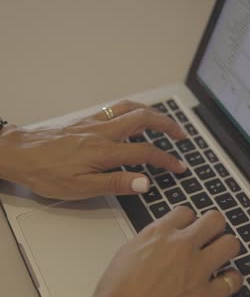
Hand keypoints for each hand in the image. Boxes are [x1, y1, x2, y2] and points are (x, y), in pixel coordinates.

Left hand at [0, 100, 186, 199]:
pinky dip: (133, 110)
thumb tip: (144, 182)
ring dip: (152, 114)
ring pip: (131, 109)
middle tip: (181, 135)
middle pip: (144, 119)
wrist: (21, 154)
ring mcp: (95, 123)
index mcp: (105, 151)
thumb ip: (115, 183)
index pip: (145, 153)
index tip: (178, 167)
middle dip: (167, 125)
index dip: (166, 160)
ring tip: (164, 122)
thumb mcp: (81, 188)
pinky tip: (134, 119)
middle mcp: (103, 132)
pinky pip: (116, 109)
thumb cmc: (46, 172)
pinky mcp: (87, 121)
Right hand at [68, 208, 241, 296]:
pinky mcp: (206, 295)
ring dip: (225, 248)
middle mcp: (181, 245)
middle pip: (215, 220)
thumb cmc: (117, 290)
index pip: (187, 212)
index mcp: (160, 232)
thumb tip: (163, 239)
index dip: (189, 221)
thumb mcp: (128, 250)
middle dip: (213, 227)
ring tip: (219, 257)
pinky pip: (233, 280)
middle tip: (209, 237)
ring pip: (230, 244)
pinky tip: (222, 282)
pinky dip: (231, 280)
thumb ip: (151, 239)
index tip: (189, 229)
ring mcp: (197, 269)